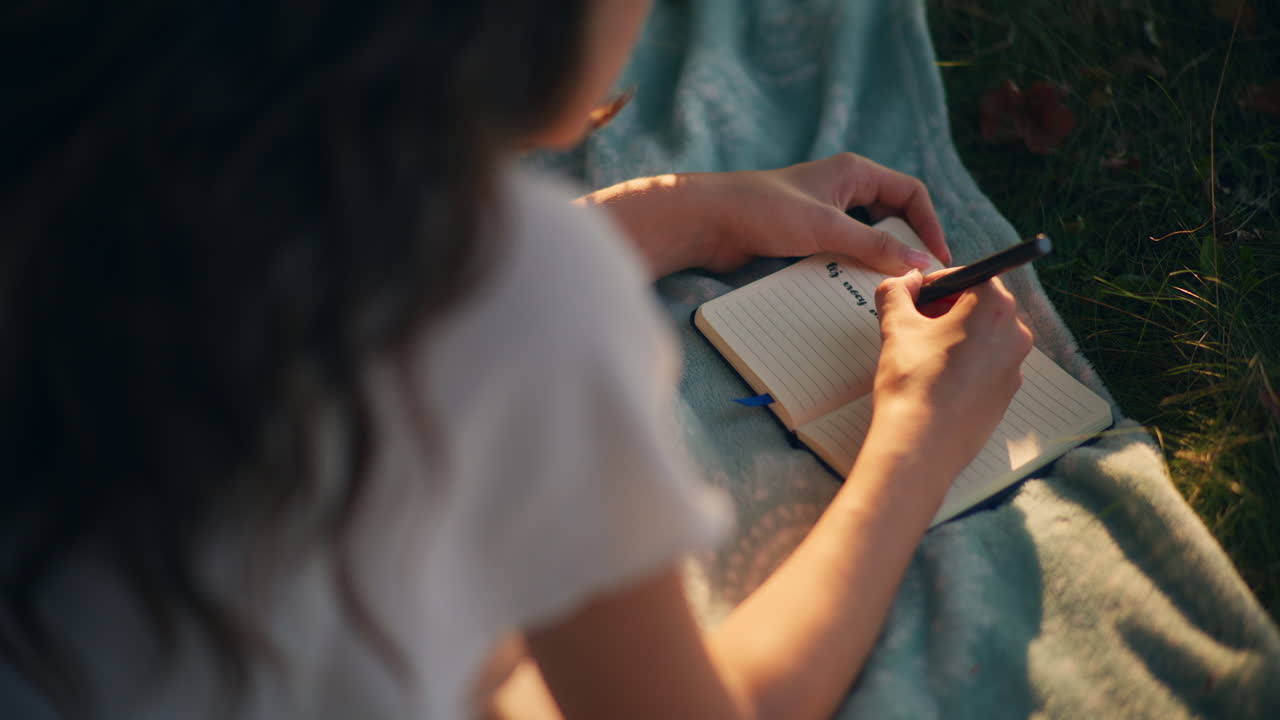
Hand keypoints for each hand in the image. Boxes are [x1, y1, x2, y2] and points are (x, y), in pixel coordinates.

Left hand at [577, 153, 949, 278]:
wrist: (706, 222)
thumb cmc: (762, 210)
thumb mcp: (827, 227)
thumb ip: (875, 246)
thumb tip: (920, 263)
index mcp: (855, 173)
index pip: (910, 193)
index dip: (929, 224)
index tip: (938, 258)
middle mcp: (842, 190)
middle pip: (891, 219)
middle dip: (904, 247)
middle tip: (916, 281)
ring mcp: (822, 215)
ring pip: (865, 240)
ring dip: (875, 262)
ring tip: (887, 290)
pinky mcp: (804, 238)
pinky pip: (840, 254)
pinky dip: (850, 270)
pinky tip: (852, 290)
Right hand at [867, 270, 1032, 482]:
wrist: (922, 444)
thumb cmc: (913, 383)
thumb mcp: (896, 327)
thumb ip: (896, 292)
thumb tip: (905, 281)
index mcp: (993, 307)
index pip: (968, 276)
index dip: (936, 284)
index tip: (915, 296)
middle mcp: (1015, 333)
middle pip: (979, 305)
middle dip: (946, 308)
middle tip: (914, 323)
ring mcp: (1015, 366)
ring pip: (983, 335)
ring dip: (955, 335)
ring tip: (921, 354)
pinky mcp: (1007, 393)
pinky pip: (987, 364)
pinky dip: (964, 362)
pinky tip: (936, 378)